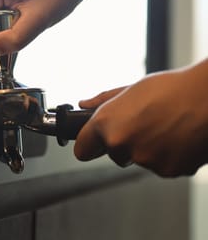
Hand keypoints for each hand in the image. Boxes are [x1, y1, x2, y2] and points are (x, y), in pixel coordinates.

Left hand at [74, 59, 207, 176]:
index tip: (94, 142)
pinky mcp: (168, 171)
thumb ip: (104, 101)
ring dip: (146, 149)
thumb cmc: (173, 89)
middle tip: (143, 124)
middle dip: (123, 143)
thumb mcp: (131, 88)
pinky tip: (177, 137)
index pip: (82, 149)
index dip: (89, 144)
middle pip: (112, 154)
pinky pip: (160, 166)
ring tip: (165, 126)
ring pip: (138, 159)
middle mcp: (121, 144)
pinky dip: (167, 156)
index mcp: (106, 123)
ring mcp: (144, 160)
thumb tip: (84, 105)